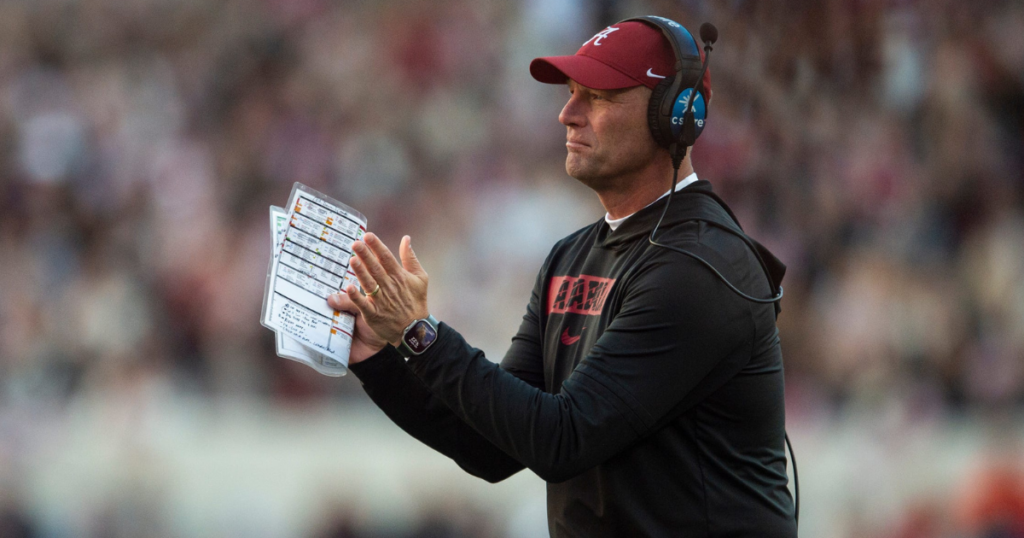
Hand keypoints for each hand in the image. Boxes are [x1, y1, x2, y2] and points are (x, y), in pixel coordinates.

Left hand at [327, 234, 429, 359]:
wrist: (416, 329)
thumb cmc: (417, 301)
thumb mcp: (420, 277)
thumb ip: (410, 258)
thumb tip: (406, 238)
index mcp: (400, 276)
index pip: (386, 258)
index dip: (377, 246)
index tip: (367, 235)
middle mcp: (390, 287)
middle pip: (376, 268)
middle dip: (366, 255)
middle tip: (356, 243)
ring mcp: (382, 301)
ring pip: (369, 284)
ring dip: (360, 272)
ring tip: (352, 259)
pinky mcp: (374, 315)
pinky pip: (364, 305)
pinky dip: (357, 297)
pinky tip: (349, 288)